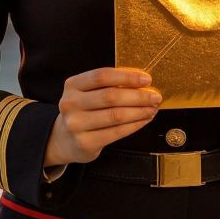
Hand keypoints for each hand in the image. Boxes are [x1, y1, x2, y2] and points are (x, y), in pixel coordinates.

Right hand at [44, 68, 160, 166]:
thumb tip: (142, 81)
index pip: (102, 76)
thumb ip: (109, 85)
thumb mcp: (88, 92)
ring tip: (152, 108)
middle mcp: (70, 104)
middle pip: (111, 96)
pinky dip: (134, 125)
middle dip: (138, 96)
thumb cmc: (83, 111)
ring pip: (116, 115)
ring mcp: (76, 125)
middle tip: (155, 96)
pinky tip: (144, 120)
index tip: (147, 79)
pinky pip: (116, 132)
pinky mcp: (85, 143)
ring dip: (139, 111)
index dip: (127, 76)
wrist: (64, 139)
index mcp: (72, 85)